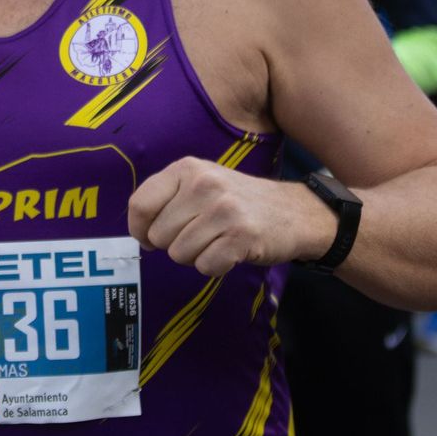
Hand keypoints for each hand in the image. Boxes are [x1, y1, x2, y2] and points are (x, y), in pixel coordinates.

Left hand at [127, 157, 335, 274]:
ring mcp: (223, 209)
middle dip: (174, 244)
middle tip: (202, 235)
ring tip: (218, 241)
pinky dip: (215, 267)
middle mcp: (203, 184)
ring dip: (196, 256)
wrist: (296, 212)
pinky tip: (231, 252)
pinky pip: (205, 266)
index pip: (140, 204)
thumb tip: (139, 232)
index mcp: (187, 168)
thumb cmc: (239, 202)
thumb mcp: (201, 184)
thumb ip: (168, 200)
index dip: (140, 229)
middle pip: (158, 235)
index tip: (150, 238)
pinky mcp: (241, 236)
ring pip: (179, 254)